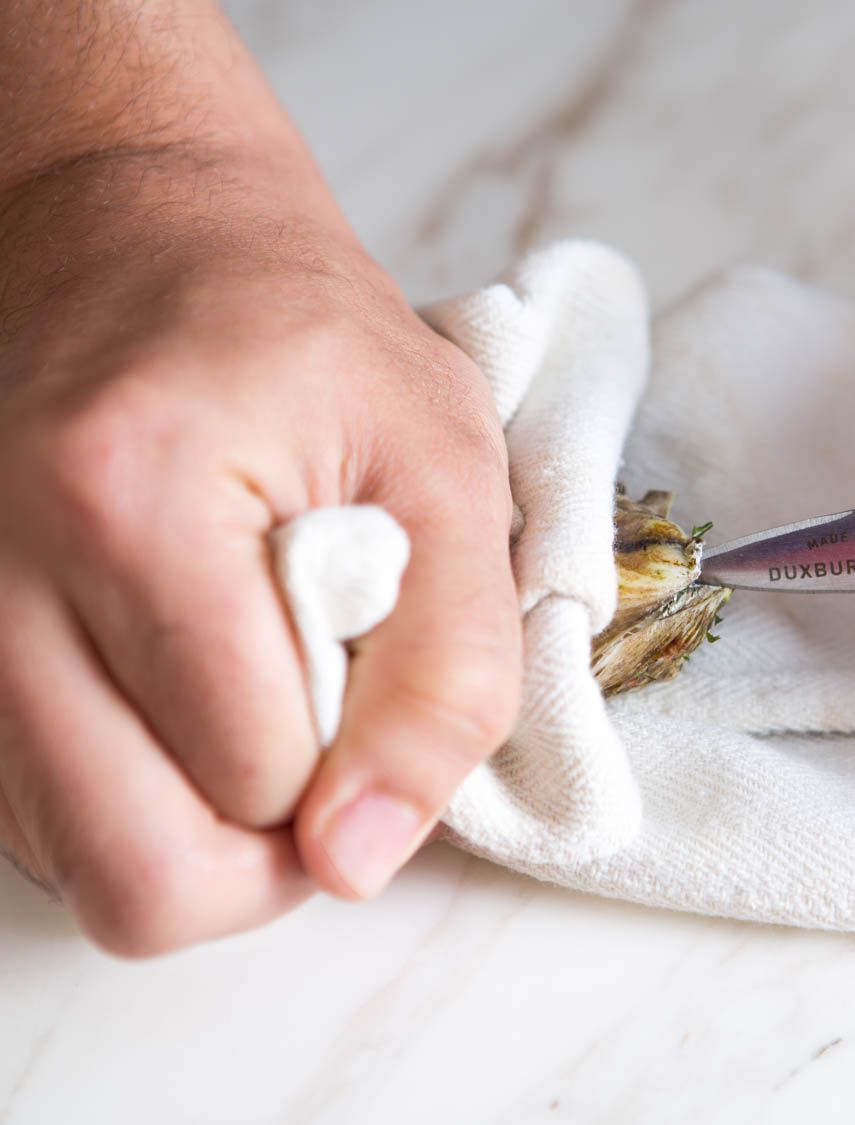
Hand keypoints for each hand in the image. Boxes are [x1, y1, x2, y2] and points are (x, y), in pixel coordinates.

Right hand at [0, 3, 520, 955]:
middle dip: (267, 851)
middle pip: (138, 877)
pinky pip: (29, 816)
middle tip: (322, 744)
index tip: (376, 680)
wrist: (134, 226)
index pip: (260, 779)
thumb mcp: (444, 469)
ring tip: (250, 695)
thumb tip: (362, 859)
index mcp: (133, 503)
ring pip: (77, 866)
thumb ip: (446, 669)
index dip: (353, 764)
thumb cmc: (304, 335)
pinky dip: (123, 796)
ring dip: (192, 828)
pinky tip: (177, 693)